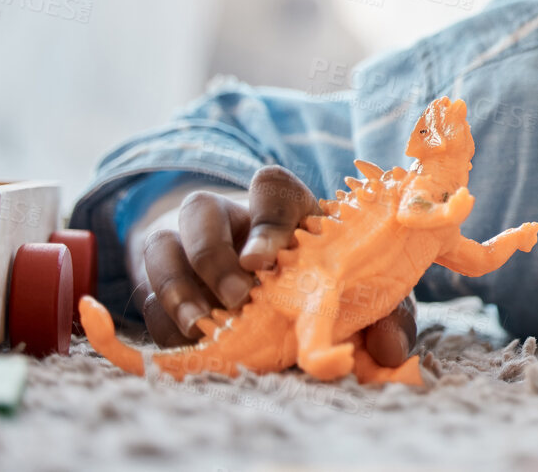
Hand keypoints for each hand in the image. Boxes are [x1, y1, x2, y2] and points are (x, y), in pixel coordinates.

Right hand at [130, 164, 417, 364]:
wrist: (252, 282)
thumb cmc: (315, 280)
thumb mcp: (351, 289)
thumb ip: (385, 312)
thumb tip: (392, 350)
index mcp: (284, 208)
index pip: (272, 187)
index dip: (267, 219)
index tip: (265, 258)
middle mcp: (229, 215)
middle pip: (203, 212)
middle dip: (216, 257)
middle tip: (239, 297)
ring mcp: (184, 244)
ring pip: (163, 247)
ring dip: (180, 288)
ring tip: (205, 324)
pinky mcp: (156, 280)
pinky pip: (145, 293)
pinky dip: (162, 319)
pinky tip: (188, 340)